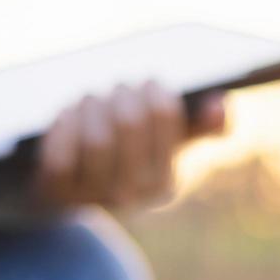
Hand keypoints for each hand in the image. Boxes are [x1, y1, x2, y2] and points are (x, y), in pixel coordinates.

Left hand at [35, 81, 226, 208]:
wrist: (69, 194)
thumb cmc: (125, 156)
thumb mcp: (163, 145)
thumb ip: (198, 126)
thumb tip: (220, 104)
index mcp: (165, 182)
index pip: (166, 118)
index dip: (155, 92)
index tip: (149, 83)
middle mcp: (134, 195)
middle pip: (129, 121)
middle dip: (121, 93)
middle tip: (117, 87)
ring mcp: (94, 196)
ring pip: (96, 136)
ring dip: (92, 104)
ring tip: (92, 98)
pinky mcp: (59, 193)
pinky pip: (62, 154)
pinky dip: (64, 126)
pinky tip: (68, 114)